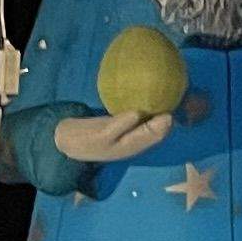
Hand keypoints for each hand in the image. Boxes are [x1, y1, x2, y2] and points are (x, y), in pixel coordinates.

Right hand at [52, 107, 175, 165]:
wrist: (68, 141)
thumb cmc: (85, 139)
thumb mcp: (101, 133)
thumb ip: (120, 124)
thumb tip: (139, 113)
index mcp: (131, 146)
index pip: (155, 134)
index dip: (165, 123)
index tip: (169, 108)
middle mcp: (135, 140)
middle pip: (158, 129)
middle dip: (166, 117)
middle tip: (172, 96)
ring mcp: (130, 133)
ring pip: (151, 123)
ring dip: (158, 112)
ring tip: (165, 94)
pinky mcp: (124, 125)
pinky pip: (141, 117)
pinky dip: (147, 109)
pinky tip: (148, 95)